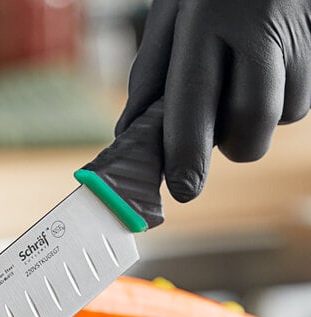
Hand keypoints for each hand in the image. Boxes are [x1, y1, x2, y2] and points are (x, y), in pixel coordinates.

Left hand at [116, 0, 310, 201]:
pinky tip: (264, 71)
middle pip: (252, 125)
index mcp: (210, 16)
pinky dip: (279, 101)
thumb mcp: (169, 15)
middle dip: (230, 142)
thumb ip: (150, 76)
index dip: (188, 154)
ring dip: (255, 120)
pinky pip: (301, 101)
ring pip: (283, 117)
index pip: (197, 102)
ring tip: (240, 79)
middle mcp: (262, 26)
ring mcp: (301, 34)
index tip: (182, 190)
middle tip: (213, 122)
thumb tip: (132, 135)